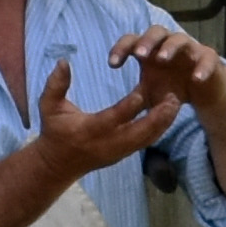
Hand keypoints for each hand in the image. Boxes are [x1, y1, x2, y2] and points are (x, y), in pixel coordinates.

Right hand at [32, 51, 188, 182]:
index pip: (113, 118)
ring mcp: (118, 152)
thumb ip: (56, 85)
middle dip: (157, 117)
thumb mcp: (49, 106)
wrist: (58, 164)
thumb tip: (63, 61)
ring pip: (146, 139)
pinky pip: (145, 143)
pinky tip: (169, 115)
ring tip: (176, 104)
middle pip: (138, 133)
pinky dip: (159, 129)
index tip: (143, 90)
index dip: (129, 106)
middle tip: (174, 99)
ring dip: (163, 123)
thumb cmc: (54, 130)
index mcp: (90, 131)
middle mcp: (108, 144)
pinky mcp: (124, 155)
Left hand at [109, 21, 225, 125]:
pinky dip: (202, 67)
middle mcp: (168, 43)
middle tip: (139, 54)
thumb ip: (133, 100)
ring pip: (180, 39)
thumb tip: (110, 116)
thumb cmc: (172, 87)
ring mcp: (190, 48)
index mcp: (151, 49)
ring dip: (170, 47)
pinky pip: (206, 58)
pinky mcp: (209, 58)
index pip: (133, 40)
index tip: (112, 64)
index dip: (121, 48)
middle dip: (147, 41)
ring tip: (162, 59)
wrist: (203, 90)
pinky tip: (196, 79)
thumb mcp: (149, 96)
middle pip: (156, 31)